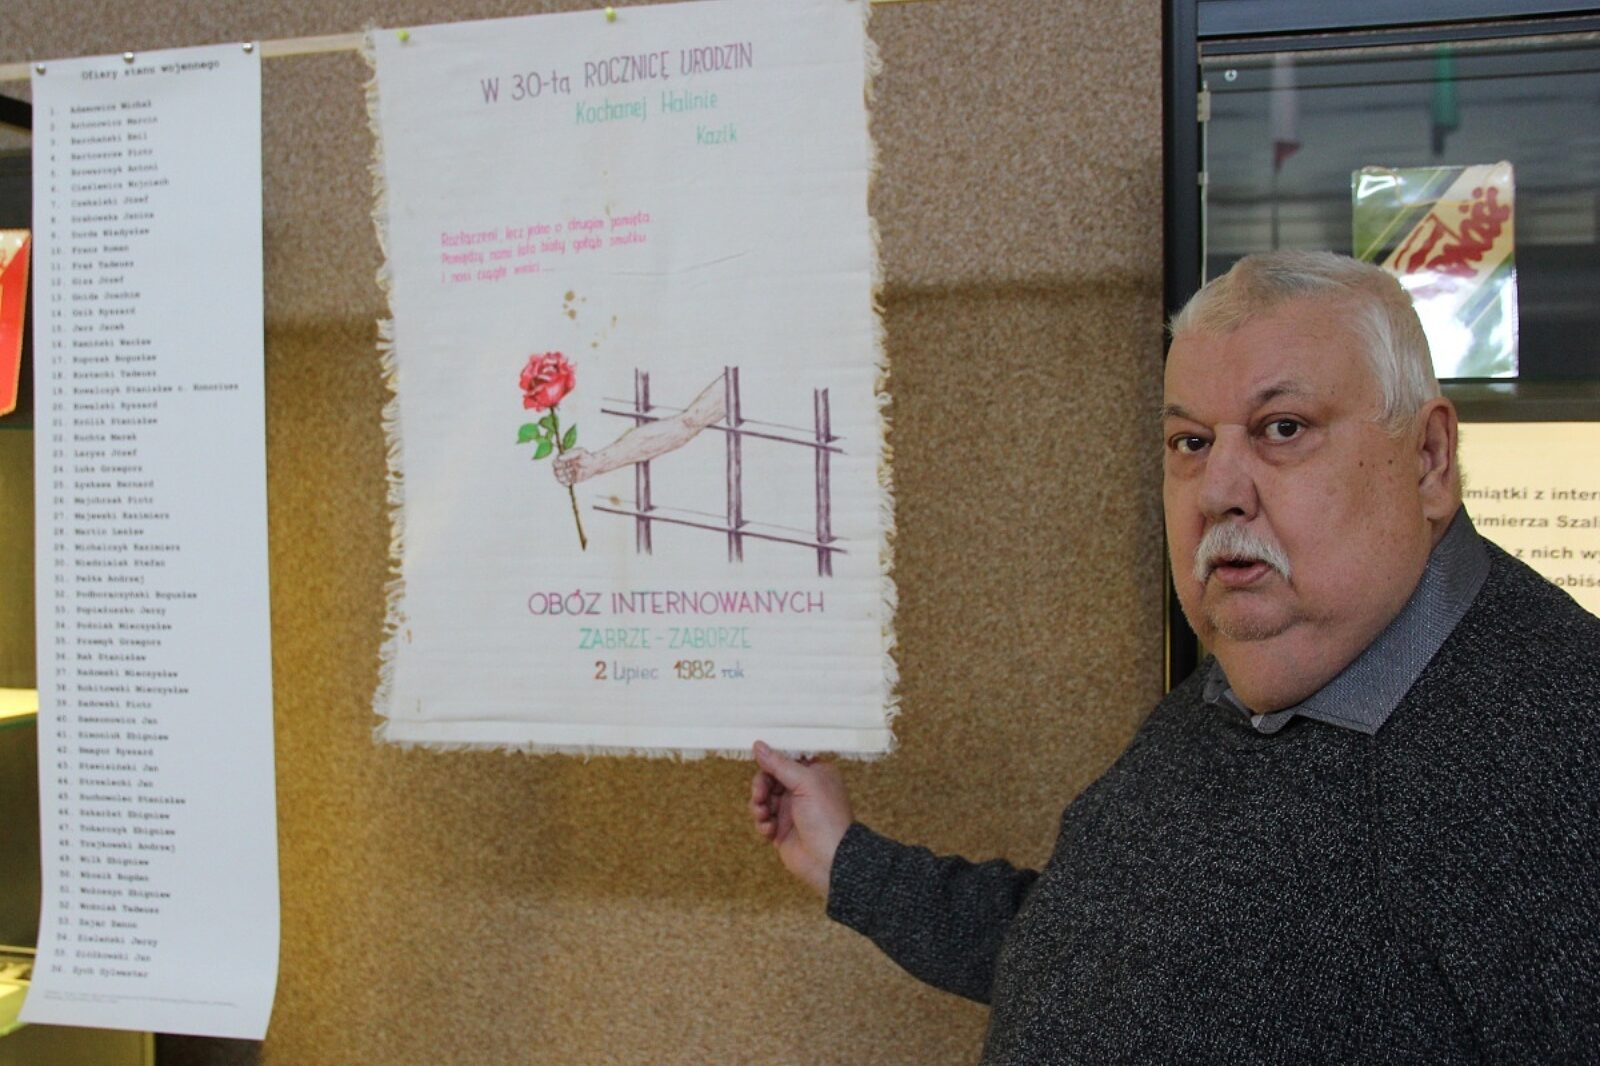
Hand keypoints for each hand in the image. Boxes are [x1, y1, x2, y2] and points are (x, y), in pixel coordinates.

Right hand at [553, 447, 596, 485]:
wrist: (596, 464)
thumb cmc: (587, 456)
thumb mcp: (579, 452)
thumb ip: (569, 454)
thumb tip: (559, 458)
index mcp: (564, 458)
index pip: (555, 462)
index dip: (556, 464)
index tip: (560, 464)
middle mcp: (564, 466)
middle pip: (556, 471)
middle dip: (558, 472)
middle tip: (563, 471)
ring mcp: (568, 473)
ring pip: (560, 477)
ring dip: (561, 478)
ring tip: (566, 477)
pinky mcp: (572, 479)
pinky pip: (565, 483)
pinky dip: (565, 484)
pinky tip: (569, 483)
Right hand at [749, 741, 852, 896]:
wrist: (829, 860)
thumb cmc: (826, 818)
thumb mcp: (805, 782)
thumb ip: (780, 764)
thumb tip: (759, 746)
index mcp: (815, 774)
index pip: (787, 759)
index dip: (772, 761)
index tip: (761, 762)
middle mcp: (803, 791)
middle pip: (771, 779)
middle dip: (761, 786)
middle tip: (760, 794)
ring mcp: (791, 811)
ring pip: (763, 799)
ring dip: (759, 805)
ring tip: (764, 814)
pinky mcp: (781, 830)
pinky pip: (763, 820)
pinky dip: (762, 823)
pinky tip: (769, 830)